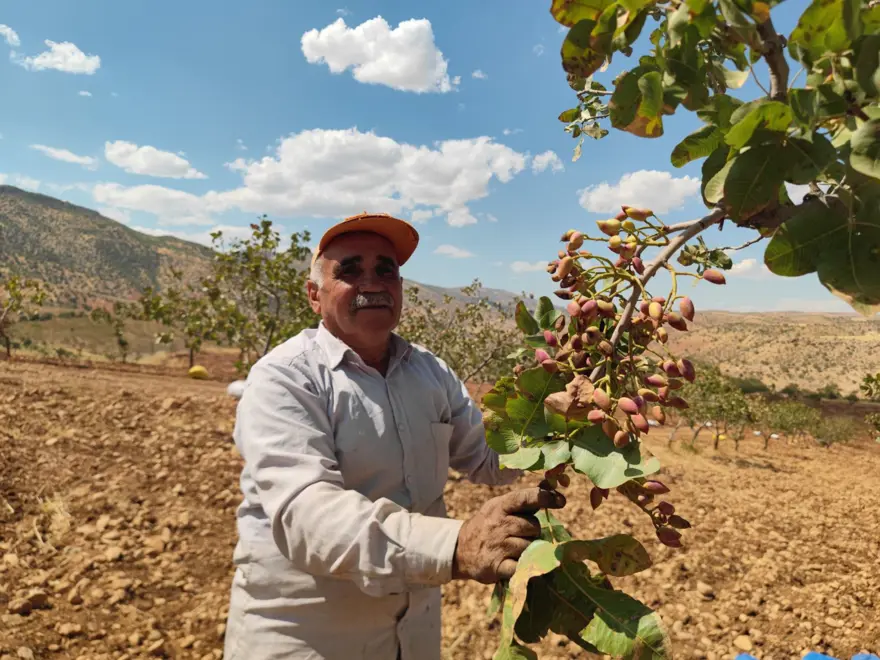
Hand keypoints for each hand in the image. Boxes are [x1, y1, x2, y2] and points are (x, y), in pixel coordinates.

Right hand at [451, 487, 565, 583]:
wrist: (460, 550)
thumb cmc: (489, 525)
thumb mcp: (501, 507)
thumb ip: (525, 499)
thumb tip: (551, 484)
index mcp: (501, 507)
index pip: (526, 498)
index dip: (545, 498)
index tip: (561, 501)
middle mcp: (500, 525)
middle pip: (534, 526)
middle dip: (533, 532)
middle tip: (521, 534)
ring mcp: (499, 546)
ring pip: (531, 547)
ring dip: (529, 549)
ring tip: (515, 548)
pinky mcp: (498, 566)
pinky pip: (523, 566)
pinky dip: (524, 566)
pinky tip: (515, 562)